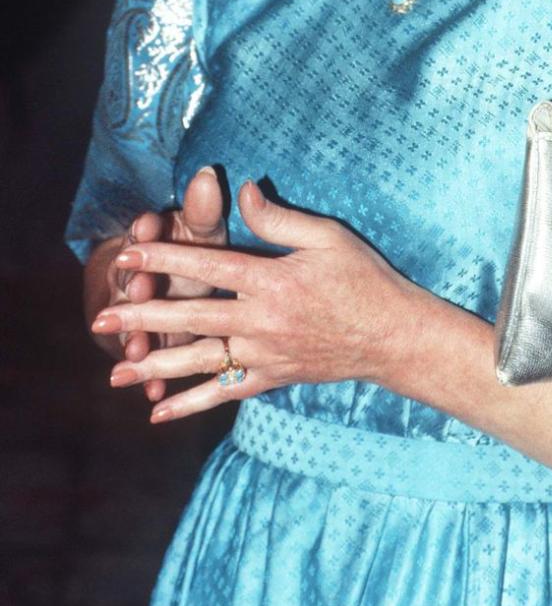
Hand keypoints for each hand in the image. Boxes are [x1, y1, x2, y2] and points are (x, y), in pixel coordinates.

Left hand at [94, 180, 416, 422]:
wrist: (392, 335)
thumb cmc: (363, 278)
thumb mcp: (327, 237)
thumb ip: (279, 218)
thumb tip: (242, 192)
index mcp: (272, 280)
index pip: (208, 265)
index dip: (166, 258)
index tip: (129, 252)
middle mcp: (263, 320)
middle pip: (193, 317)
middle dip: (144, 315)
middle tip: (103, 316)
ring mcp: (266, 353)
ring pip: (201, 360)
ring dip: (156, 366)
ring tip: (116, 371)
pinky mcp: (271, 377)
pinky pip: (225, 392)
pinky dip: (191, 404)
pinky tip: (159, 413)